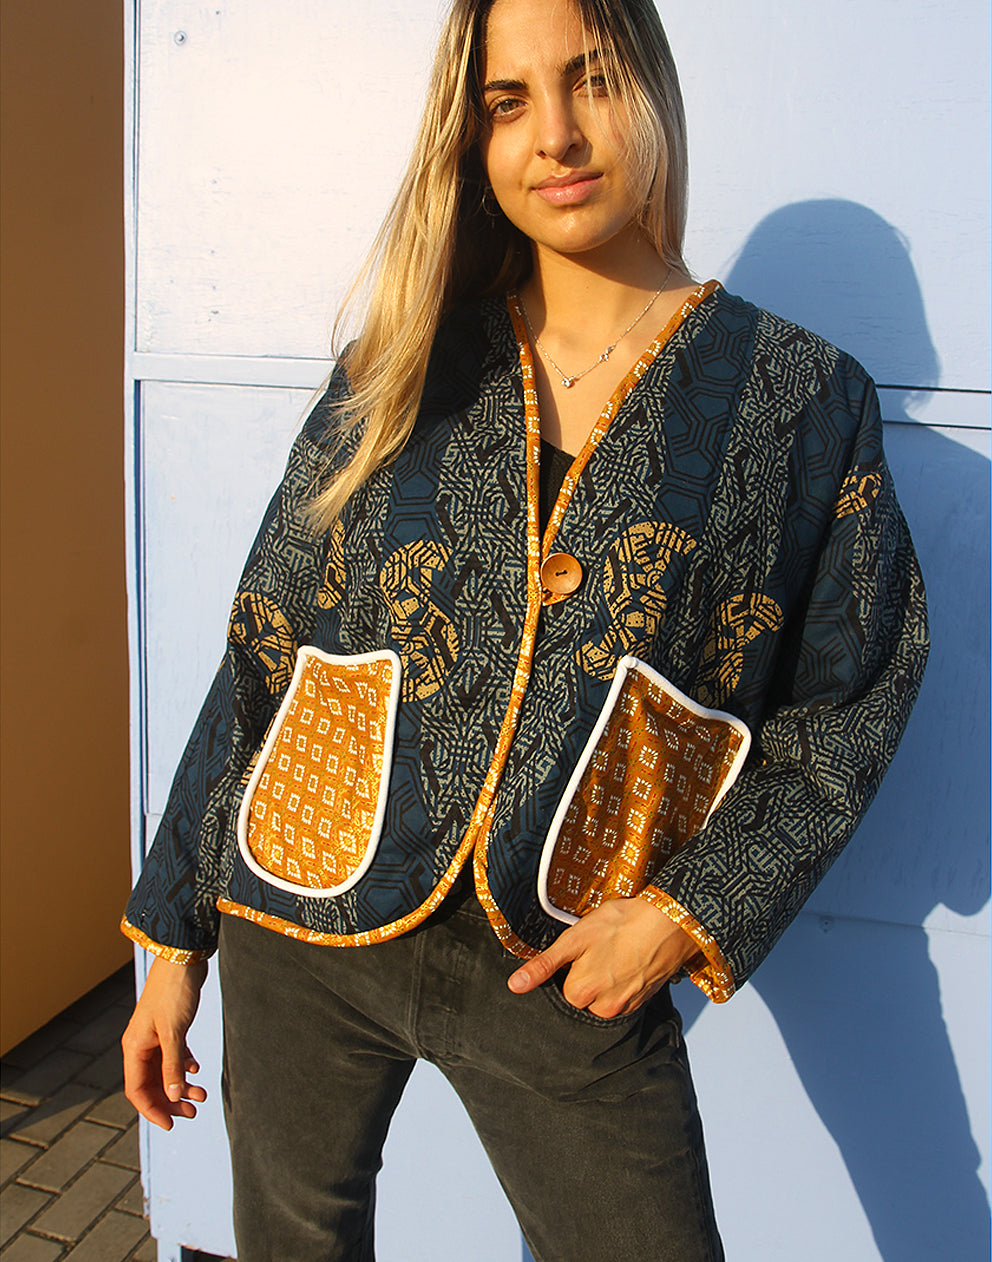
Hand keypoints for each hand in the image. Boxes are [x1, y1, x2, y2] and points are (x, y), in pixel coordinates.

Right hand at [122, 955, 208, 1130]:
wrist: (182, 958)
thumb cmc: (174, 992)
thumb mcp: (174, 1032)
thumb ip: (173, 1066)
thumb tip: (174, 1097)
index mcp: (135, 1048)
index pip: (137, 1090)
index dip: (153, 1110)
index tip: (171, 1126)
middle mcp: (141, 1044)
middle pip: (152, 1084)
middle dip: (171, 1101)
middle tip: (194, 1112)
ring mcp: (155, 1035)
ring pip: (164, 1070)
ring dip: (181, 1084)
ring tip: (202, 1095)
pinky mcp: (169, 1026)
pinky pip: (173, 1055)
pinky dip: (184, 1064)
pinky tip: (196, 1067)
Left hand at [507, 898, 697, 1018]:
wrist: (670, 923)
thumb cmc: (622, 924)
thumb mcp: (575, 938)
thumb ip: (544, 965)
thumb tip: (514, 986)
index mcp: (581, 993)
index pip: (561, 989)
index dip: (567, 968)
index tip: (579, 952)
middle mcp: (603, 1008)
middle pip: (581, 998)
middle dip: (585, 978)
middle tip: (599, 951)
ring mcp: (625, 1007)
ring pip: (601, 1000)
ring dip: (603, 982)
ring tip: (614, 955)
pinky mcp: (642, 1002)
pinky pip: (621, 999)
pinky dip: (620, 984)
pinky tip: (627, 962)